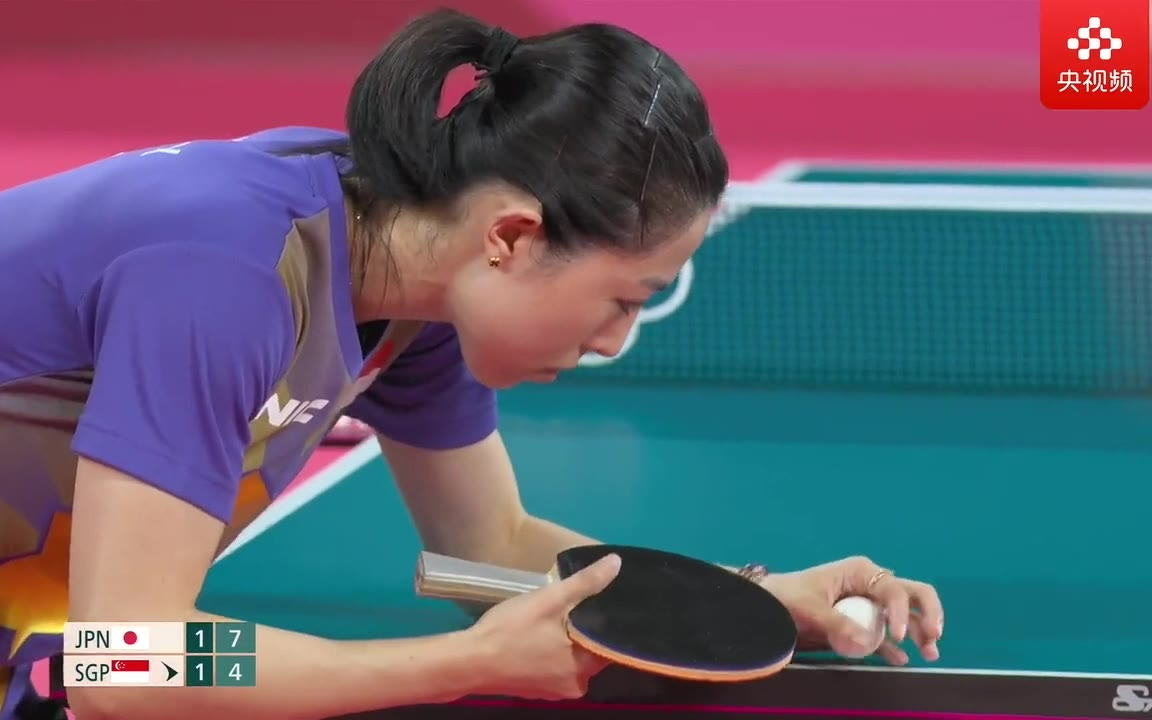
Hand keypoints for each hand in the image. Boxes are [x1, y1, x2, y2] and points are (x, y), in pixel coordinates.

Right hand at [466, 554, 621, 699]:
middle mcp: (576, 686)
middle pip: (592, 651)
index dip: (607, 620)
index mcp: (585, 669)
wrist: (468, 662)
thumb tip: (617, 563)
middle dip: (584, 628)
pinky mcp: (537, 690)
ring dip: (568, 640)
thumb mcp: (549, 600)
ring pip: (573, 659)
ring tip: (560, 615)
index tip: (602, 600)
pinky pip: (556, 667)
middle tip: (576, 603)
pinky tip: (541, 635)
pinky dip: (553, 652)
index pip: (611, 643)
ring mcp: (554, 691)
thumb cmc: (510, 631)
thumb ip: (585, 582)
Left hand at [758, 556, 943, 665]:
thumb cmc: (787, 598)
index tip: (899, 636)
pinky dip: (894, 646)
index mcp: (860, 571)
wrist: (767, 606)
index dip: (902, 612)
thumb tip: (865, 642)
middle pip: (911, 594)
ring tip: (930, 654)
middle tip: (933, 638)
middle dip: (927, 614)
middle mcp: (870, 584)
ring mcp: (867, 603)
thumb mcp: (810, 609)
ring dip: (919, 631)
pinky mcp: (859, 622)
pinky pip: (884, 633)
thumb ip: (837, 625)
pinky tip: (902, 660)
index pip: (894, 589)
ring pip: (904, 614)